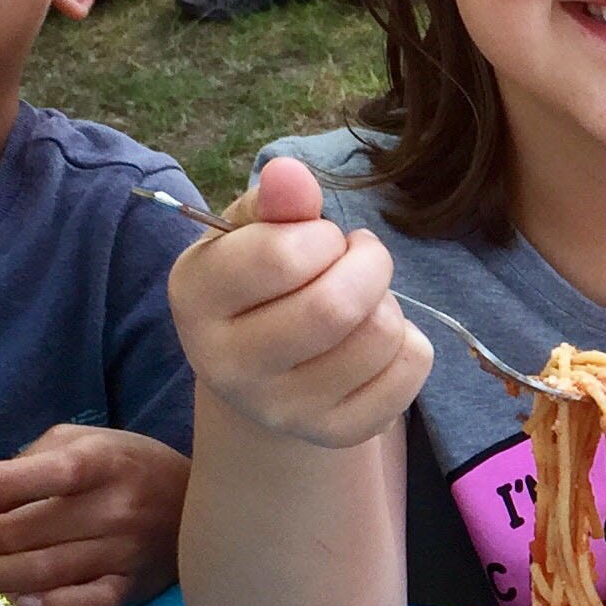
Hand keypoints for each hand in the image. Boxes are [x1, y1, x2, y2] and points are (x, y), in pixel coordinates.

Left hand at [0, 424, 189, 605]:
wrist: (201, 505)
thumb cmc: (129, 466)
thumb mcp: (85, 441)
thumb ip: (33, 461)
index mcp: (102, 463)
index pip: (47, 474)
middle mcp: (115, 509)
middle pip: (30, 531)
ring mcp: (124, 553)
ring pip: (44, 572)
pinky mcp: (131, 588)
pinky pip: (84, 604)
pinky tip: (18, 601)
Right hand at [165, 155, 429, 448]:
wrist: (260, 371)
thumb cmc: (258, 284)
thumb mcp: (252, 232)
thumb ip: (273, 201)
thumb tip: (290, 172)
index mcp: (195, 299)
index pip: (281, 259)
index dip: (321, 236)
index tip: (319, 237)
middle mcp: (227, 367)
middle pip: (336, 307)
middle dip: (368, 263)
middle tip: (358, 256)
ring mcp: (281, 411)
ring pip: (379, 336)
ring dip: (387, 300)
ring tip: (361, 298)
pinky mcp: (334, 433)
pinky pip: (409, 370)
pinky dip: (409, 341)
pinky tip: (374, 338)